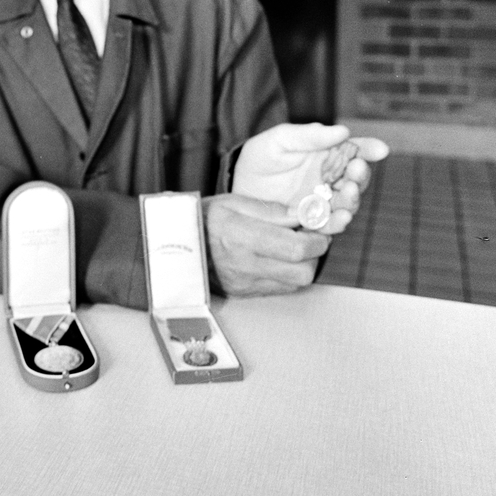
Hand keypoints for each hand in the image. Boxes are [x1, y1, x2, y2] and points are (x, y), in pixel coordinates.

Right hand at [202, 193, 329, 295]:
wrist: (175, 244)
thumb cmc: (203, 218)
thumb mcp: (235, 202)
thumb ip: (273, 210)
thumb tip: (306, 214)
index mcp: (242, 237)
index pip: (297, 248)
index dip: (318, 238)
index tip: (321, 227)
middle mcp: (245, 266)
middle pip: (303, 272)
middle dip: (315, 255)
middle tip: (310, 238)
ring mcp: (245, 284)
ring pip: (295, 284)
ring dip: (303, 265)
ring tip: (293, 247)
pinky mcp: (244, 293)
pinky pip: (280, 289)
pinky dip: (288, 274)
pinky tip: (278, 259)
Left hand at [232, 122, 388, 233]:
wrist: (238, 189)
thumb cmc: (261, 158)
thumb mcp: (280, 140)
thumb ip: (309, 135)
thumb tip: (342, 130)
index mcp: (328, 155)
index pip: (355, 150)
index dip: (369, 149)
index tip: (380, 149)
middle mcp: (331, 179)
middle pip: (356, 179)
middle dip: (361, 175)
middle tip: (356, 170)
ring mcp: (324, 202)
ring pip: (347, 203)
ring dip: (352, 199)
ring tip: (350, 192)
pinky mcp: (313, 222)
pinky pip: (330, 225)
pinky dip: (337, 222)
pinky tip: (341, 218)